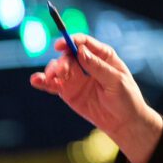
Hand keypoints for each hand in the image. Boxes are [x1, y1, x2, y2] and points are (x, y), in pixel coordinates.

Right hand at [30, 34, 162, 162]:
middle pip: (68, 55)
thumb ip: (97, 67)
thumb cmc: (126, 97)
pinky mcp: (68, 92)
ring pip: (59, 68)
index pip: (84, 43)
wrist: (124, 122)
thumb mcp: (115, 81)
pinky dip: (43, 81)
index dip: (71, 41)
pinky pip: (53, 84)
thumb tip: (80, 50)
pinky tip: (36, 80)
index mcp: (103, 56)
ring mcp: (76, 78)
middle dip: (62, 61)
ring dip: (52, 70)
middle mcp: (87, 64)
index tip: (61, 45)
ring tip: (52, 77)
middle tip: (62, 71)